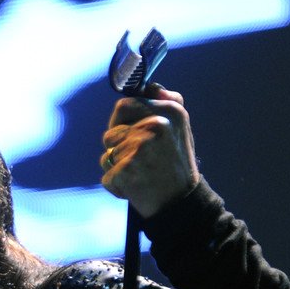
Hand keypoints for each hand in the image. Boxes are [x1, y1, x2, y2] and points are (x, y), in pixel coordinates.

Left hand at [100, 84, 199, 217]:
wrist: (182, 202)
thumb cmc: (176, 164)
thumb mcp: (179, 127)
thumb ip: (165, 103)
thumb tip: (150, 86)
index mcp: (169, 111)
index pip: (123, 105)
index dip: (120, 121)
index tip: (131, 135)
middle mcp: (155, 126)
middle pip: (111, 132)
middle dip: (116, 146)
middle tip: (138, 159)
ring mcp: (140, 148)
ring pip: (107, 155)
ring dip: (117, 167)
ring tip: (140, 173)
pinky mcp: (127, 170)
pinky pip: (107, 176)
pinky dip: (117, 185)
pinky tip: (136, 187)